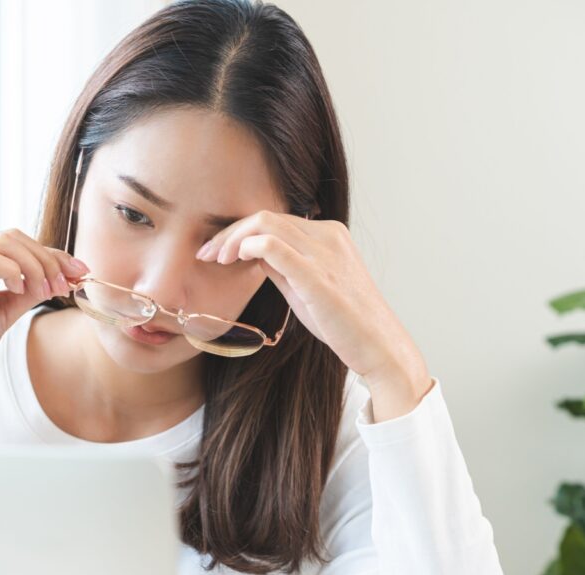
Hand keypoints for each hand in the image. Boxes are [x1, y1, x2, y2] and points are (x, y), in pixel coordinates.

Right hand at [0, 228, 88, 430]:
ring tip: (47, 290)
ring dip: (35, 264)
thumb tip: (58, 278)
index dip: (50, 253)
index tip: (79, 272)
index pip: (12, 240)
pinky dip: (13, 271)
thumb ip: (25, 293)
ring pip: (2, 241)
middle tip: (66, 285)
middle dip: (48, 258)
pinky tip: (20, 292)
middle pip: (11, 235)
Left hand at [196, 210, 432, 419]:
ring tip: (216, 259)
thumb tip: (252, 254)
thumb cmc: (343, 321)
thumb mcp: (307, 286)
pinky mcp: (318, 277)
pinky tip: (235, 259)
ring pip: (266, 224)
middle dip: (228, 234)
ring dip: (233, 239)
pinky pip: (276, 246)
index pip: (274, 220)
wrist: (378, 347)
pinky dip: (249, 246)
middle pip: (265, 218)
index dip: (238, 232)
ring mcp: (324, 254)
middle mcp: (327, 236)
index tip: (215, 252)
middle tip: (206, 254)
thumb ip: (283, 266)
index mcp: (328, 234)